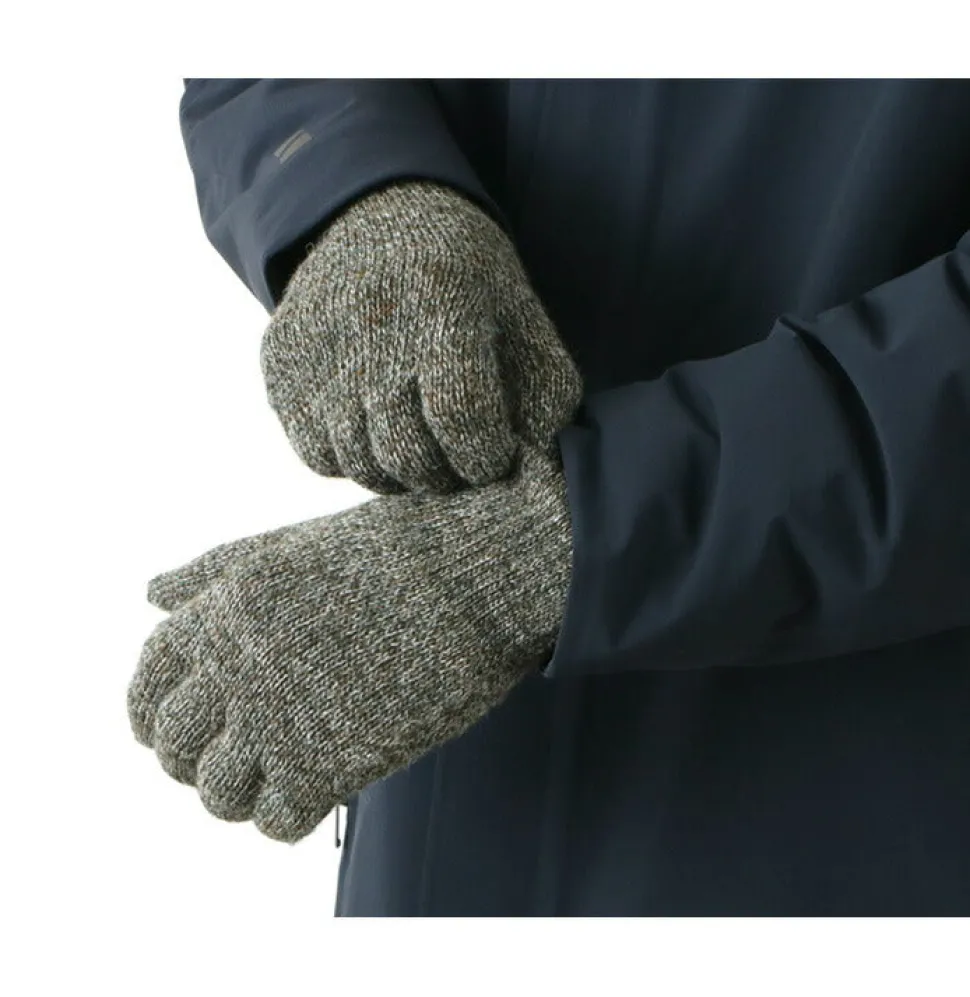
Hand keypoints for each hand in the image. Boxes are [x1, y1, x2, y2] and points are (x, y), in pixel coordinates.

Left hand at [127, 448, 571, 841]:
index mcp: (220, 612)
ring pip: (216, 794)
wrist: (472, 576)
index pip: (149, 682)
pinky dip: (287, 815)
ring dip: (239, 794)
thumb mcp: (288, 544)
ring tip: (274, 777)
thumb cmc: (390, 551)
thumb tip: (149, 593)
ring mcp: (277, 720)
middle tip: (234, 758)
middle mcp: (233, 668)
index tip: (176, 727)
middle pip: (172, 747)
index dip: (153, 713)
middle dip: (193, 760)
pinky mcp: (328, 765)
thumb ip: (213, 571)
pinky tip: (316, 789)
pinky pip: (274, 822)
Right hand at [261, 181, 581, 493]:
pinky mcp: (280, 364)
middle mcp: (369, 324)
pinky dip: (352, 460)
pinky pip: (317, 455)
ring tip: (422, 446)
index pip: (462, 415)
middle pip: (408, 454)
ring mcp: (316, 346)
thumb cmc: (463, 277)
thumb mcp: (521, 313)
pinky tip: (376, 428)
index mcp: (441, 300)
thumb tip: (535, 460)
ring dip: (400, 474)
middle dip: (446, 476)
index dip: (485, 457)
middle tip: (460, 461)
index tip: (494, 457)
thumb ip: (546, 389)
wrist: (374, 215)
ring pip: (361, 464)